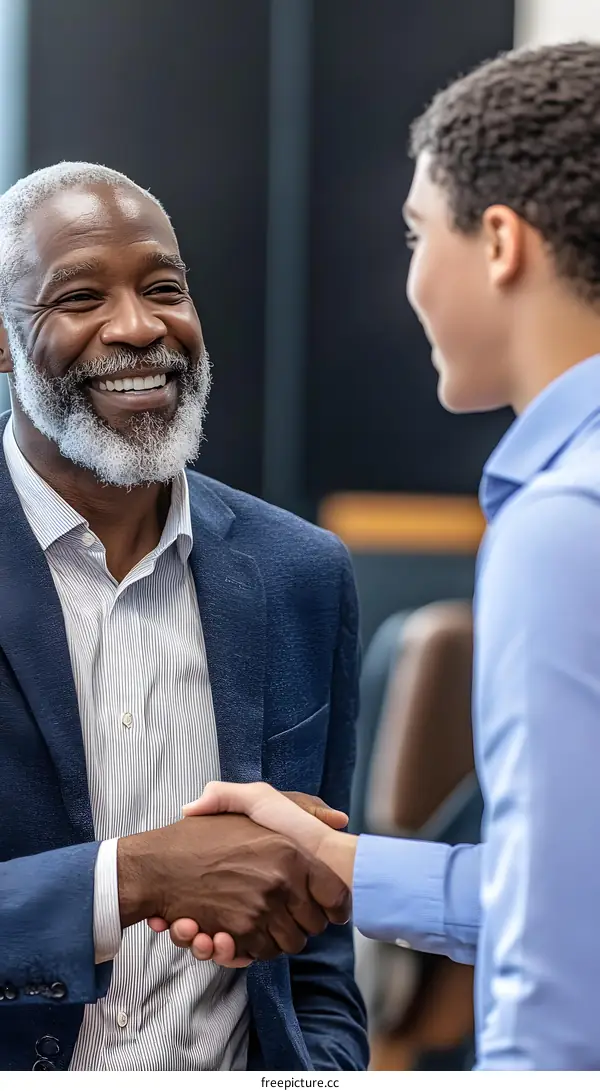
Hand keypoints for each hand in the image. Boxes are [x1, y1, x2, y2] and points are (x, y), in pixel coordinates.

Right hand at [119, 812, 349, 960]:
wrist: (156, 864)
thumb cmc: (204, 833)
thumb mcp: (252, 802)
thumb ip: (298, 804)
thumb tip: (338, 818)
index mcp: (290, 850)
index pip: (335, 894)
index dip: (331, 906)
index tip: (321, 909)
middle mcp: (281, 880)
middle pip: (312, 926)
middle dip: (298, 925)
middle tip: (278, 916)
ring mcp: (260, 908)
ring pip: (288, 944)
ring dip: (273, 940)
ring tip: (250, 924)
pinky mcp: (239, 932)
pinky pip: (261, 954)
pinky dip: (249, 950)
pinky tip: (228, 932)